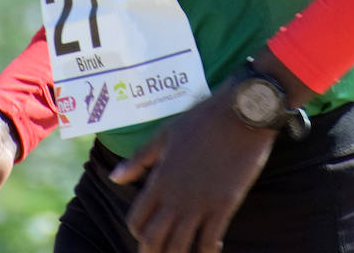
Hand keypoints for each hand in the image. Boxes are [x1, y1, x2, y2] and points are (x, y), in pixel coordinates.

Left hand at [108, 86, 278, 252]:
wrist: (240, 113)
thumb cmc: (201, 120)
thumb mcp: (165, 135)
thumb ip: (139, 160)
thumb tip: (114, 178)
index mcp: (159, 180)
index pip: (137, 220)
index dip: (137, 231)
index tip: (145, 233)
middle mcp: (175, 197)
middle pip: (154, 240)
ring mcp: (200, 203)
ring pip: (180, 247)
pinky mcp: (224, 205)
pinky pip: (210, 241)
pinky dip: (207, 251)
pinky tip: (211, 249)